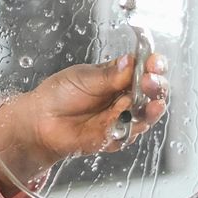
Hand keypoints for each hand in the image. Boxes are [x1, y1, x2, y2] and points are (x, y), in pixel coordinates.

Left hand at [0, 54, 167, 187]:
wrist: (40, 121)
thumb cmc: (60, 94)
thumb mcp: (84, 78)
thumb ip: (109, 75)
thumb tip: (131, 61)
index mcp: (120, 75)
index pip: (145, 68)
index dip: (154, 65)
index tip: (154, 63)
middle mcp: (126, 95)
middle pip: (153, 92)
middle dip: (156, 86)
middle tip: (150, 81)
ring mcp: (123, 117)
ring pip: (147, 114)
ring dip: (151, 109)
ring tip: (151, 103)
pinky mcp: (117, 136)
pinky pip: (130, 133)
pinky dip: (130, 126)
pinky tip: (125, 119)